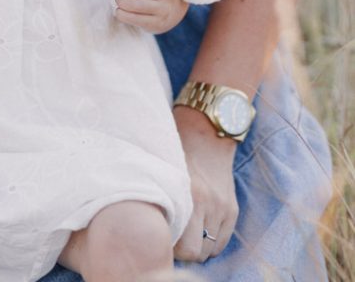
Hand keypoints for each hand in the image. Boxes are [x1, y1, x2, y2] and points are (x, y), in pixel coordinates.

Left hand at [173, 105, 237, 262]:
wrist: (205, 133)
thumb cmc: (176, 151)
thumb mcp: (163, 173)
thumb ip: (162, 203)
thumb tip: (154, 232)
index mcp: (188, 195)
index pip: (183, 247)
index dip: (171, 248)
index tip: (163, 236)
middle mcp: (207, 204)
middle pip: (196, 252)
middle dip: (184, 251)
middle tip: (173, 238)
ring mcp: (222, 207)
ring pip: (210, 250)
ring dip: (198, 246)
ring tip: (187, 232)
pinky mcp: (232, 209)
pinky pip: (222, 241)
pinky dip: (211, 241)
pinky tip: (200, 228)